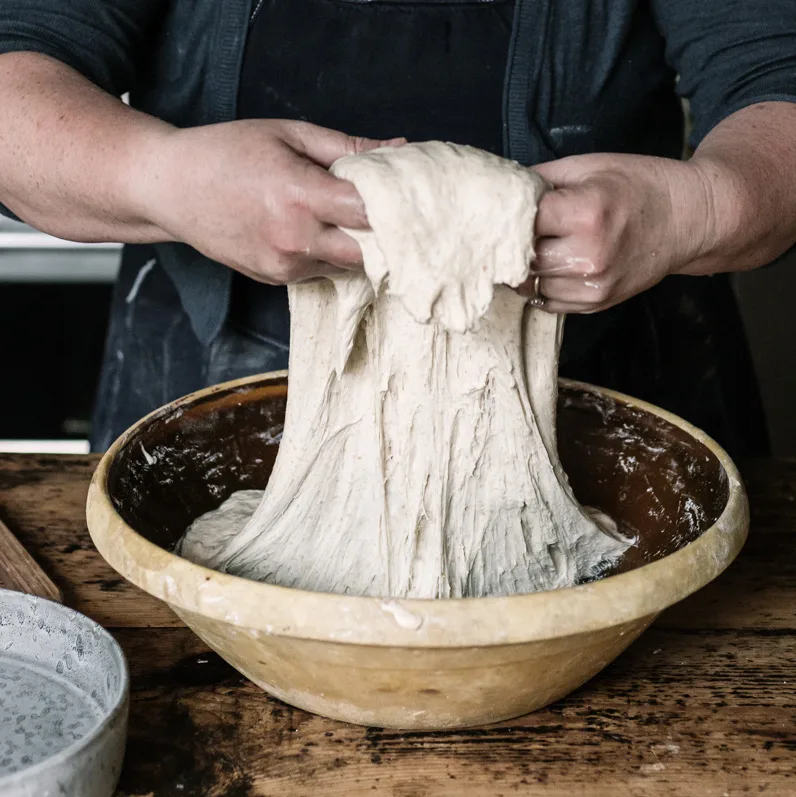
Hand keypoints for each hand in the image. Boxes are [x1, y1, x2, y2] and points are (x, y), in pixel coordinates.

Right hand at [136, 119, 403, 283]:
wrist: (169, 188)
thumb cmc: (226, 152)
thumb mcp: (288, 135)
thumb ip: (348, 147)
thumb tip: (400, 147)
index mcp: (300, 197)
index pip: (371, 215)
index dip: (398, 209)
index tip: (413, 200)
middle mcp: (295, 240)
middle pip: (368, 254)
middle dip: (386, 238)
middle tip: (397, 217)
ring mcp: (284, 266)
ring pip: (346, 266)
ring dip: (356, 246)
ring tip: (348, 218)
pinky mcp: (275, 280)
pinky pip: (320, 272)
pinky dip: (329, 255)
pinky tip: (316, 231)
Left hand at [520, 154, 718, 312]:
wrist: (688, 219)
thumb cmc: (638, 185)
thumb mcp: (589, 167)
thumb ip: (540, 179)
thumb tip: (500, 190)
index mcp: (585, 213)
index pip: (521, 221)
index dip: (510, 215)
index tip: (507, 210)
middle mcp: (588, 254)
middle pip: (523, 257)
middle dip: (516, 244)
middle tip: (517, 231)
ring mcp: (593, 283)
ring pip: (531, 284)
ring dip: (527, 268)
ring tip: (537, 247)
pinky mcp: (596, 302)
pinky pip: (549, 302)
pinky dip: (543, 286)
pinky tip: (553, 266)